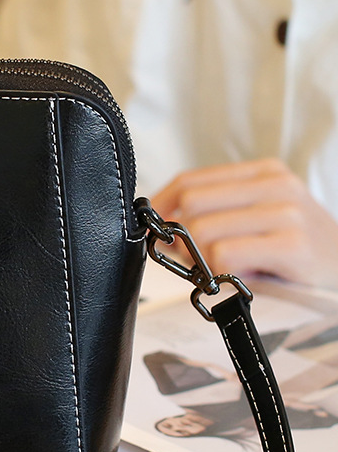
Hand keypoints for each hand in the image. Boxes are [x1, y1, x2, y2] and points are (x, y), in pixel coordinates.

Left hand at [152, 158, 337, 289]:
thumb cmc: (297, 256)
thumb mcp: (259, 222)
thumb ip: (215, 215)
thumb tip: (160, 228)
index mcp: (264, 173)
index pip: (189, 181)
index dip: (161, 207)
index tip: (155, 231)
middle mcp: (276, 184)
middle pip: (190, 203)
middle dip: (181, 238)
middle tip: (196, 262)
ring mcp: (286, 212)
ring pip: (201, 230)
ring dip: (201, 260)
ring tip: (226, 271)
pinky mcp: (293, 244)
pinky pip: (224, 255)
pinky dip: (221, 273)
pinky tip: (242, 278)